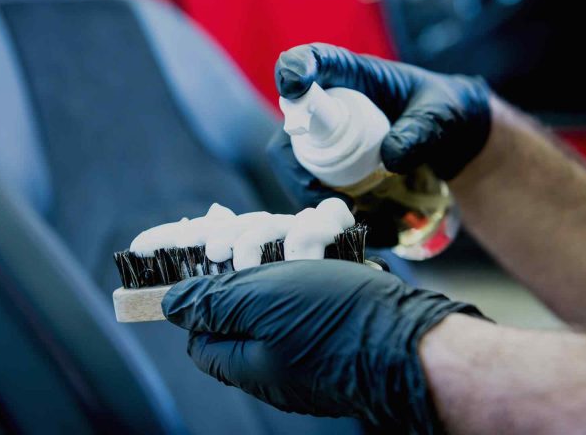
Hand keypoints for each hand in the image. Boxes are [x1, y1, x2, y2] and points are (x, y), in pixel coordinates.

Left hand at [162, 260, 484, 431]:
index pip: (199, 328)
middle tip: (264, 230)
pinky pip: (315, 283)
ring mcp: (306, 338)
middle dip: (249, 253)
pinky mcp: (336, 319)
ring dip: (289, 245)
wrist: (414, 341)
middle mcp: (272, 354)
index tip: (203, 249)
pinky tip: (331, 227)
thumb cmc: (335, 321)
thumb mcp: (260, 303)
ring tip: (314, 228)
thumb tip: (171, 303)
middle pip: (241, 297)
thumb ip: (211, 303)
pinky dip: (317, 252)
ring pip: (281, 282)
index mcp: (245, 358)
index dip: (194, 288)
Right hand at [268, 43, 490, 207]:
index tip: (294, 84)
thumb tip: (391, 158)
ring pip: (294, 164)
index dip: (296, 67)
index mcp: (354, 74)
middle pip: (290, 129)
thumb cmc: (447, 113)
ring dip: (308, 192)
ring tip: (347, 213)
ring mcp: (327, 138)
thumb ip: (422, 130)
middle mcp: (330, 104)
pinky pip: (311, 186)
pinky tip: (353, 219)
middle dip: (295, 164)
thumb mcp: (442, 114)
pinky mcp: (331, 167)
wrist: (455, 142)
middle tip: (322, 192)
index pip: (315, 60)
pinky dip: (325, 207)